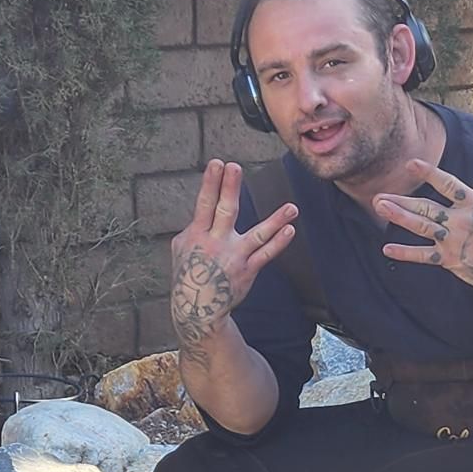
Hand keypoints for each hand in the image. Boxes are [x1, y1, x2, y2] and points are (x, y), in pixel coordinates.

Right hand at [170, 160, 296, 362]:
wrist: (197, 307)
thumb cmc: (188, 273)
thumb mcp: (181, 249)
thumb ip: (193, 228)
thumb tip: (201, 212)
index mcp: (197, 235)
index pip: (204, 204)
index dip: (210, 184)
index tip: (217, 164)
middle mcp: (216, 243)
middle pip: (224, 212)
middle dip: (229, 189)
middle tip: (235, 167)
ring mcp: (234, 257)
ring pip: (257, 235)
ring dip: (275, 221)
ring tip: (292, 208)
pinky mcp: (248, 269)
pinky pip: (266, 254)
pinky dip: (279, 242)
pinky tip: (290, 229)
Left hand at [374, 161, 472, 293]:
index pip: (446, 184)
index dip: (428, 173)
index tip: (410, 165)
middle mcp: (459, 220)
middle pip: (425, 206)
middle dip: (402, 199)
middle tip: (380, 195)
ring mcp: (451, 240)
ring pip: (420, 226)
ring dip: (398, 216)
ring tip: (380, 207)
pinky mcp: (448, 259)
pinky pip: (423, 255)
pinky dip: (405, 253)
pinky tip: (387, 248)